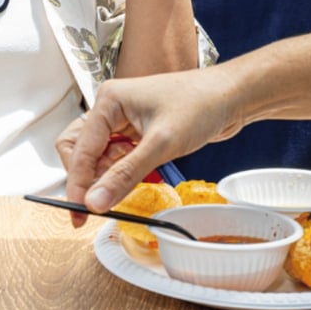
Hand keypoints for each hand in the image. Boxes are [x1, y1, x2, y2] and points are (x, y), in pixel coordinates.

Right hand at [61, 70, 249, 219]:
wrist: (232, 96)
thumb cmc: (201, 105)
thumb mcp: (161, 144)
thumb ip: (124, 175)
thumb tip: (95, 201)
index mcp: (109, 100)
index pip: (79, 149)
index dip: (78, 183)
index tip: (80, 213)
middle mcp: (112, 108)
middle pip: (80, 150)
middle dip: (87, 178)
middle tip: (97, 205)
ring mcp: (124, 120)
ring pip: (99, 156)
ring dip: (106, 176)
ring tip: (124, 188)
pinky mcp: (138, 132)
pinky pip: (117, 157)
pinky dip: (122, 172)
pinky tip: (138, 178)